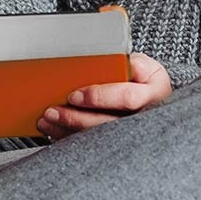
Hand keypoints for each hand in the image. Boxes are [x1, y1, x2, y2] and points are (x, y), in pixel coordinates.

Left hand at [36, 52, 171, 138]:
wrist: (152, 98)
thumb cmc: (143, 78)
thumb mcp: (144, 63)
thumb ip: (132, 59)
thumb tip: (124, 53)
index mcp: (155, 93)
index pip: (128, 99)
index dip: (100, 97)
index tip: (75, 94)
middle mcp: (145, 119)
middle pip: (108, 125)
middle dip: (76, 119)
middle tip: (51, 110)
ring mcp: (130, 136)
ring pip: (96, 140)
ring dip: (67, 130)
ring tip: (45, 119)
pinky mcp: (115, 144)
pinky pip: (89, 147)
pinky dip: (67, 139)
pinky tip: (51, 130)